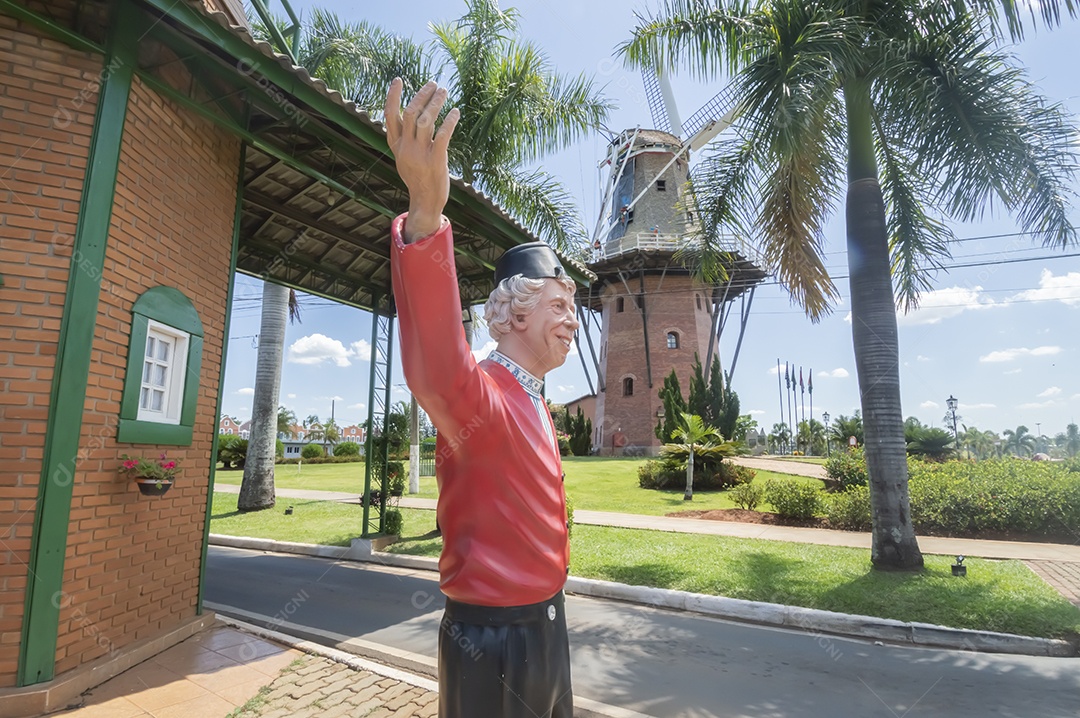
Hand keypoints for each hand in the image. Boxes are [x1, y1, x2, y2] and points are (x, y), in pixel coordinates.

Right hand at [384, 78, 459, 241]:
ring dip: (435, 102)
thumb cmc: (417, 178)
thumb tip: (413, 117)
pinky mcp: (435, 160)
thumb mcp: (404, 159)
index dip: (392, 97)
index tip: (398, 80)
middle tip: (432, 84)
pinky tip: (455, 112)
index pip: (390, 116)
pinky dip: (449, 121)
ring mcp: (420, 154)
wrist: (426, 201)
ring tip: (444, 91)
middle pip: (409, 113)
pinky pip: (442, 135)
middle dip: (421, 95)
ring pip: (425, 120)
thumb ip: (406, 139)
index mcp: (397, 146)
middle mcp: (406, 148)